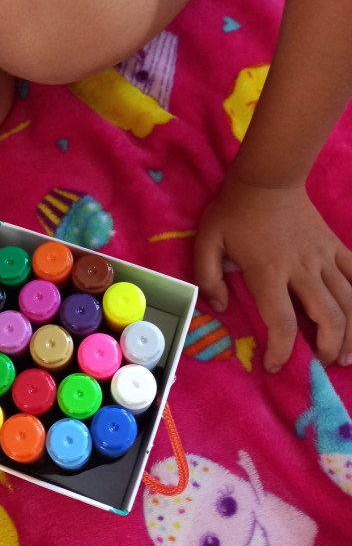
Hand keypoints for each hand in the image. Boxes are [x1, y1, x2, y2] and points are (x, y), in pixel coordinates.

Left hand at [194, 176, 351, 371]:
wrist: (267, 179)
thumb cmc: (234, 212)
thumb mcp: (207, 242)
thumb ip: (207, 277)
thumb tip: (219, 307)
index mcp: (268, 271)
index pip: (282, 322)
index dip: (281, 350)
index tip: (274, 366)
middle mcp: (302, 268)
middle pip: (328, 317)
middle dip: (329, 348)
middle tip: (321, 364)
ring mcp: (324, 257)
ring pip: (350, 301)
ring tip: (347, 356)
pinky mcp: (336, 247)